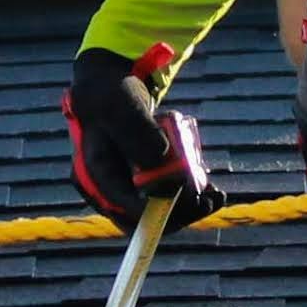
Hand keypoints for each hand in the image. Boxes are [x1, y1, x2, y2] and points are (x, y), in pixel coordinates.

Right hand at [65, 44, 221, 223]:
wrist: (115, 87)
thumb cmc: (112, 93)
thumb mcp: (121, 103)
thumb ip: (136, 127)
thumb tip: (159, 158)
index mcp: (91, 173)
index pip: (121, 207)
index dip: (155, 212)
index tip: (186, 202)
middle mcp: (105, 188)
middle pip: (140, 219)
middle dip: (177, 214)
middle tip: (206, 202)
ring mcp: (125, 187)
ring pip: (157, 212)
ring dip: (188, 208)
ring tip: (215, 196)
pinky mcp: (144, 183)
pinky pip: (166, 199)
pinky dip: (189, 196)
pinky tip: (213, 190)